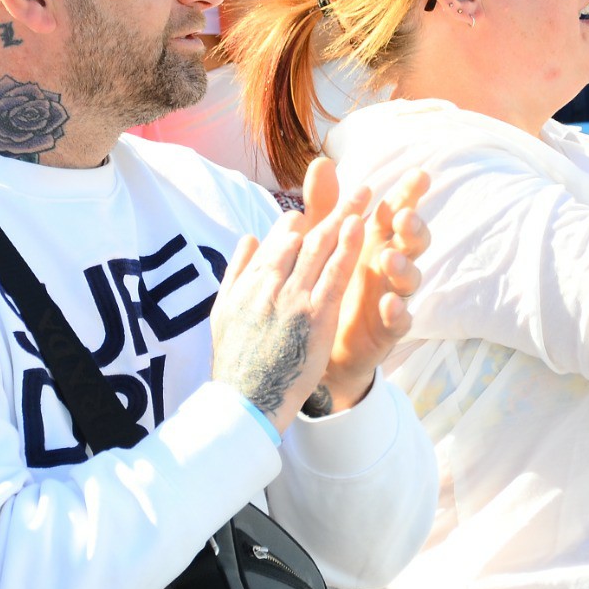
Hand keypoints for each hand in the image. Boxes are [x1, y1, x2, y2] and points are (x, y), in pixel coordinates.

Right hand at [210, 182, 364, 431]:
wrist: (243, 401)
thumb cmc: (235, 362)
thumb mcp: (222, 311)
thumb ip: (237, 271)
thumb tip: (248, 237)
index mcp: (249, 281)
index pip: (278, 239)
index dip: (302, 221)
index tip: (320, 209)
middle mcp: (269, 282)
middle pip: (303, 236)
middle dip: (332, 209)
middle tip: (358, 187)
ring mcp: (291, 297)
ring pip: (320, 248)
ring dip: (345, 217)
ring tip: (366, 194)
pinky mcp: (312, 315)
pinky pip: (333, 274)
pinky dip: (347, 247)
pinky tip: (360, 226)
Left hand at [296, 158, 428, 412]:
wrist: (319, 343)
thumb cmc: (328, 283)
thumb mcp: (322, 242)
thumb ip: (324, 206)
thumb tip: (321, 161)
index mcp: (376, 240)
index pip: (396, 211)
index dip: (409, 194)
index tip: (419, 174)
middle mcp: (390, 265)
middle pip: (412, 242)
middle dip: (413, 228)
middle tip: (403, 217)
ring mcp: (392, 296)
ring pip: (410, 279)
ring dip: (403, 267)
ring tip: (388, 258)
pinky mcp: (387, 329)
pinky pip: (400, 321)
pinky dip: (397, 313)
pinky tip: (389, 304)